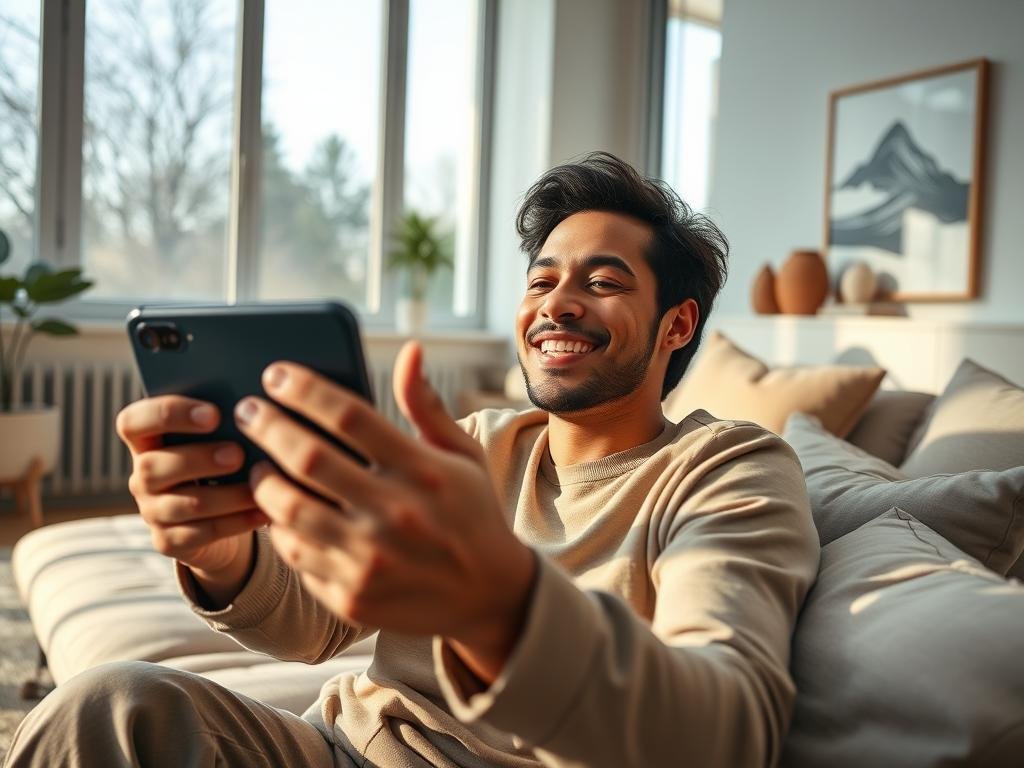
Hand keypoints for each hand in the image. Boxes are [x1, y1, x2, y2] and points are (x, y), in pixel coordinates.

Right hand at [116, 396, 267, 580]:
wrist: (224, 515)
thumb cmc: (224, 460)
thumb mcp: (220, 438)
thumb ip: (226, 422)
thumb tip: (255, 407)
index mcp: (147, 440)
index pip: (132, 422)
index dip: (168, 414)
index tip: (213, 414)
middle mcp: (142, 476)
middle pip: (153, 466)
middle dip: (199, 459)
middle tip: (238, 454)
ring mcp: (152, 511)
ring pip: (183, 504)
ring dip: (226, 495)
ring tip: (259, 485)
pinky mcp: (170, 541)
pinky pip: (201, 534)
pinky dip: (237, 522)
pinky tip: (264, 512)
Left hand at [240, 341, 535, 681]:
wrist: (489, 596)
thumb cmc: (472, 513)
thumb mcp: (463, 455)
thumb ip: (427, 405)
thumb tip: (410, 350)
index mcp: (423, 472)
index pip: (350, 416)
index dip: (305, 389)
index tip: (277, 375)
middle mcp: (394, 514)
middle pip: (309, 458)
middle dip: (268, 426)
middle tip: (248, 411)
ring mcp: (370, 559)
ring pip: (289, 509)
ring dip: (264, 480)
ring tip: (260, 464)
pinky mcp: (351, 596)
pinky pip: (295, 553)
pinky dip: (280, 528)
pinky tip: (281, 511)